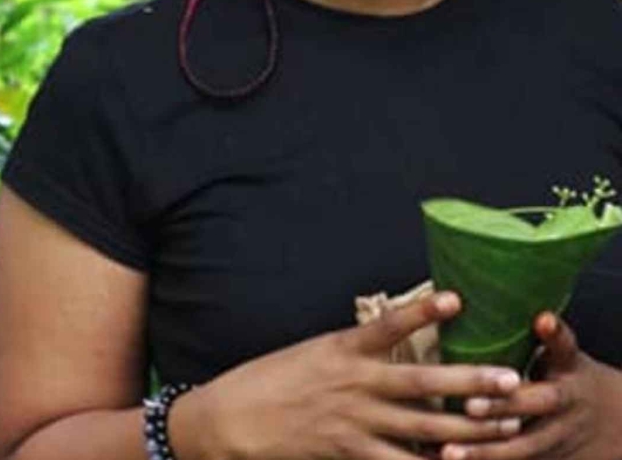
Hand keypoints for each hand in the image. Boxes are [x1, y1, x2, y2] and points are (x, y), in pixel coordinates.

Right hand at [171, 291, 526, 459]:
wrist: (231, 421)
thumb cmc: (269, 383)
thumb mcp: (310, 354)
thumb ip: (352, 353)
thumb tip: (389, 344)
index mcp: (341, 351)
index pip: (387, 325)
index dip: (422, 311)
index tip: (456, 298)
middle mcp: (353, 384)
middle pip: (423, 383)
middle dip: (472, 382)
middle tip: (512, 379)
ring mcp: (354, 422)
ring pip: (424, 428)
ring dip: (470, 430)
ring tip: (506, 427)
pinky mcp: (348, 453)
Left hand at [440, 312, 621, 459]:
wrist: (616, 426)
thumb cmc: (569, 378)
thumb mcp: (561, 355)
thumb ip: (535, 336)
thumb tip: (479, 298)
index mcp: (568, 367)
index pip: (565, 346)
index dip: (554, 333)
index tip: (541, 320)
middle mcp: (565, 400)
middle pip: (539, 402)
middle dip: (505, 404)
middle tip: (471, 406)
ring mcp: (559, 434)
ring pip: (524, 445)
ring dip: (487, 450)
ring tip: (450, 452)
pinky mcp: (549, 458)